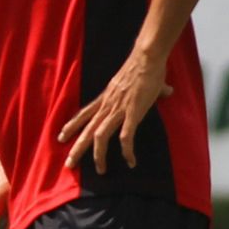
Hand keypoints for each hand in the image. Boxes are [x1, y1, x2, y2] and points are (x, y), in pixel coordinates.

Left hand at [59, 51, 174, 173]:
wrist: (146, 58)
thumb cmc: (144, 67)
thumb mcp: (138, 82)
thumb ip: (149, 90)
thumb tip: (167, 90)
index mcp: (105, 98)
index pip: (83, 114)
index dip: (71, 126)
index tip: (61, 137)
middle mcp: (107, 106)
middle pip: (86, 130)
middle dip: (77, 148)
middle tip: (68, 164)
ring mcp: (118, 110)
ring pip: (100, 136)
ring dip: (98, 155)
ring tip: (100, 170)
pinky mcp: (132, 113)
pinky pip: (126, 136)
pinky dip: (126, 150)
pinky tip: (130, 161)